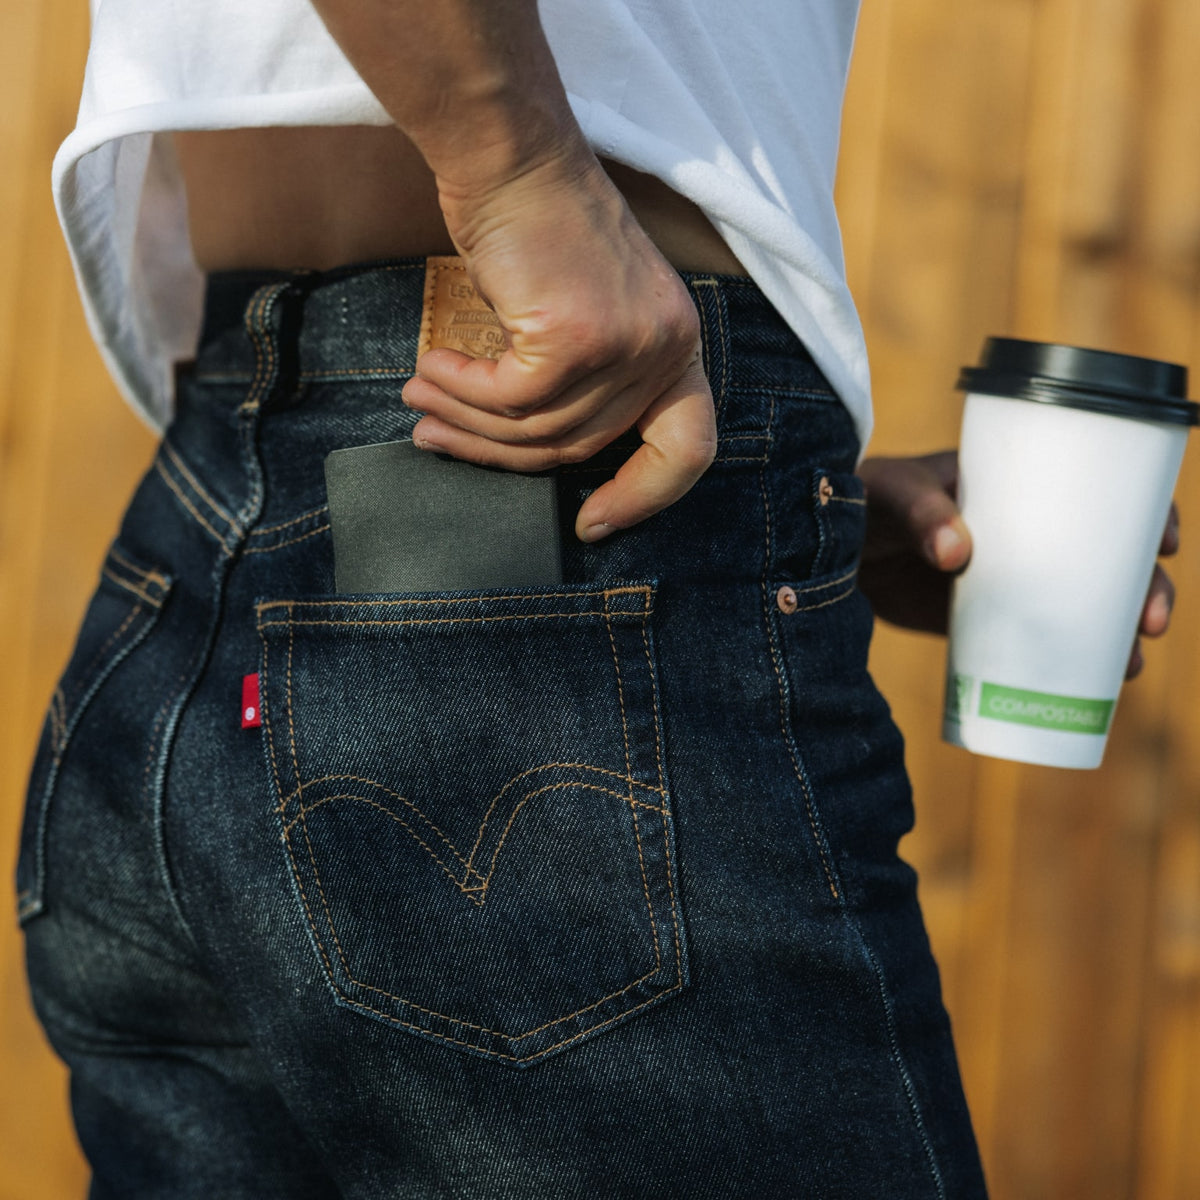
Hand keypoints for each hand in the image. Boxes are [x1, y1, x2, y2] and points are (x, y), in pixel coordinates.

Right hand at [402, 152, 715, 541]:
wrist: (515, 153)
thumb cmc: (540, 227)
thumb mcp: (584, 312)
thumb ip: (586, 380)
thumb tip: (533, 453)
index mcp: (677, 348)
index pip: (686, 449)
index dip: (644, 496)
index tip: (593, 522)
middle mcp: (665, 348)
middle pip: (583, 445)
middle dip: (500, 452)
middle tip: (439, 436)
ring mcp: (628, 343)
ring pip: (539, 427)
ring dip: (468, 420)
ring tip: (422, 400)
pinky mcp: (578, 337)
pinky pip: (509, 398)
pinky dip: (463, 390)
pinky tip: (432, 368)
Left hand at [856, 450, 1177, 678]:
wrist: (816, 553)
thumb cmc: (862, 501)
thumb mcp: (892, 492)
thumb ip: (921, 512)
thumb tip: (958, 552)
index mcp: (1016, 485)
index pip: (1097, 489)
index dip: (1143, 511)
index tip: (1164, 540)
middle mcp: (1024, 532)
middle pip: (1106, 558)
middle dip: (1143, 589)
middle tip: (1151, 621)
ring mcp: (1005, 579)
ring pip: (1080, 605)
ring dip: (1115, 635)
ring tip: (1126, 667)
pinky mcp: (980, 619)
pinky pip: (1035, 640)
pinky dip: (1065, 664)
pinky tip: (1092, 688)